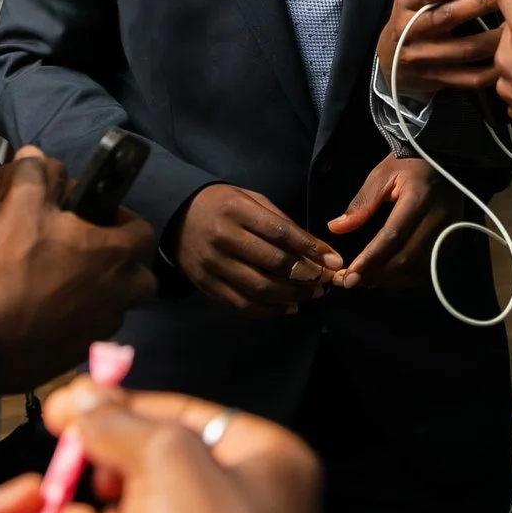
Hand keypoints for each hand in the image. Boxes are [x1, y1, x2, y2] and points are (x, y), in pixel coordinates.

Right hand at [0, 148, 157, 389]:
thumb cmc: (13, 270)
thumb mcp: (19, 208)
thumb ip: (33, 175)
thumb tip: (35, 155)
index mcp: (113, 253)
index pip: (144, 230)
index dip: (124, 219)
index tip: (99, 216)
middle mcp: (119, 292)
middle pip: (141, 278)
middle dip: (123, 265)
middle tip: (89, 255)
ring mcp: (103, 327)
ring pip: (118, 307)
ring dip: (102, 295)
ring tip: (66, 284)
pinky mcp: (82, 353)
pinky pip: (93, 333)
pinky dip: (79, 322)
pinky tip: (50, 314)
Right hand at [42, 383, 320, 512]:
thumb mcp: (166, 467)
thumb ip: (121, 425)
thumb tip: (87, 399)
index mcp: (265, 459)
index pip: (180, 412)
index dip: (118, 407)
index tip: (65, 409)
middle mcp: (248, 506)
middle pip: (152, 472)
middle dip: (102, 484)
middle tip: (70, 487)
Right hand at [167, 185, 341, 315]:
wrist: (177, 217)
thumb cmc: (223, 205)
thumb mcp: (252, 201)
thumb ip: (284, 224)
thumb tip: (321, 251)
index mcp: (237, 211)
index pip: (280, 233)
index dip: (310, 249)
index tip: (334, 261)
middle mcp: (224, 238)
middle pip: (273, 264)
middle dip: (307, 276)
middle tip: (326, 281)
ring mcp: (213, 265)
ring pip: (260, 290)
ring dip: (293, 296)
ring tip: (312, 295)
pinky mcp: (207, 286)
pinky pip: (243, 306)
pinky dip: (270, 311)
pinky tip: (289, 307)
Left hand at [326, 155, 453, 289]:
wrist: (445, 158)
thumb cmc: (409, 164)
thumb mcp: (382, 175)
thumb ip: (361, 204)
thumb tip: (336, 228)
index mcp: (418, 198)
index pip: (391, 236)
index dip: (369, 259)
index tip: (349, 276)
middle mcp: (437, 219)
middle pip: (405, 259)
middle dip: (375, 275)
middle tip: (351, 282)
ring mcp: (448, 232)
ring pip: (417, 269)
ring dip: (389, 281)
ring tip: (365, 281)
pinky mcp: (453, 241)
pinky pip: (428, 268)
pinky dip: (405, 278)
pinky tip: (387, 277)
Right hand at [375, 0, 500, 95]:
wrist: (390, 60)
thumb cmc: (410, 18)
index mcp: (405, 3)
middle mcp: (410, 30)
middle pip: (447, 17)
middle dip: (479, 5)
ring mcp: (422, 57)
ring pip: (463, 49)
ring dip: (492, 38)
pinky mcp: (435, 79)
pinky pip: (467, 77)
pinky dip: (490, 70)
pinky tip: (508, 58)